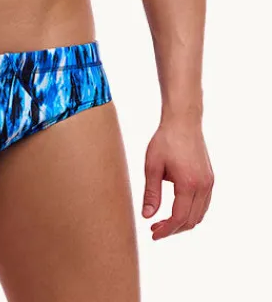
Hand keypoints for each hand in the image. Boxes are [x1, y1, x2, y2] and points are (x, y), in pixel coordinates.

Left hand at [142, 117, 213, 239]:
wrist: (183, 121)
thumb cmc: (166, 140)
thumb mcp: (152, 166)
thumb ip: (151, 193)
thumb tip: (147, 216)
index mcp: (189, 184)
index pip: (179, 218)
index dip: (166, 230)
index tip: (153, 234)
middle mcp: (203, 186)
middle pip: (191, 220)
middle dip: (173, 229)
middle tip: (155, 228)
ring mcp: (209, 183)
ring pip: (200, 214)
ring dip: (183, 222)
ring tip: (164, 220)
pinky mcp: (210, 178)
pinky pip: (204, 204)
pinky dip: (192, 212)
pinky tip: (177, 208)